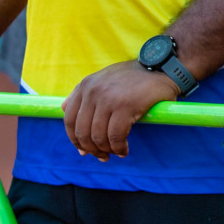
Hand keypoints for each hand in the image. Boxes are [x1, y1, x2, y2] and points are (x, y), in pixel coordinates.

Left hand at [62, 60, 179, 161]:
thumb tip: (62, 109)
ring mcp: (108, 99)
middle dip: (91, 149)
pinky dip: (119, 148)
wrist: (161, 67)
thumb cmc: (133, 76)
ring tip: (115, 153)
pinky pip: (116, 137)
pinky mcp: (125, 107)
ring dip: (106, 150)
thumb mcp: (103, 78)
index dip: (75, 139)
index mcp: (85, 86)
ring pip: (98, 137)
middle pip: (83, 131)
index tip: (84, 150)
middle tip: (102, 156)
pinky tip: (124, 150)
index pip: (69, 119)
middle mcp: (93, 91)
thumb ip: (82, 92)